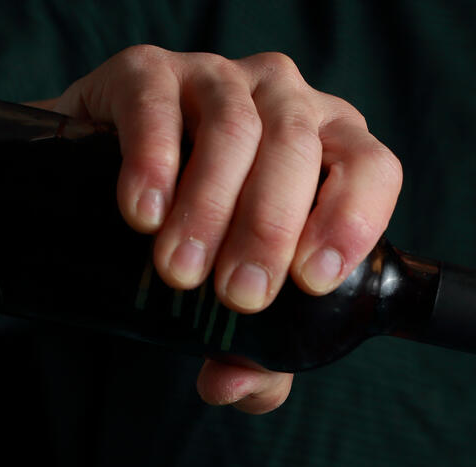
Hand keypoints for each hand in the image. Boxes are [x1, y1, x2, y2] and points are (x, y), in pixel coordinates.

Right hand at [44, 46, 402, 411]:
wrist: (104, 188)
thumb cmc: (204, 246)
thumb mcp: (238, 302)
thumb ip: (256, 357)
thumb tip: (230, 387)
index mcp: (332, 149)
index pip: (371, 168)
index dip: (351, 220)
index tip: (312, 281)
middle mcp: (286, 102)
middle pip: (297, 151)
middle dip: (269, 230)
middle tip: (238, 297)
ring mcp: (219, 78)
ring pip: (234, 129)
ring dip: (210, 207)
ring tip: (180, 271)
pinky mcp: (147, 71)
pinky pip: (158, 103)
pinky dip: (154, 160)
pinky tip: (144, 213)